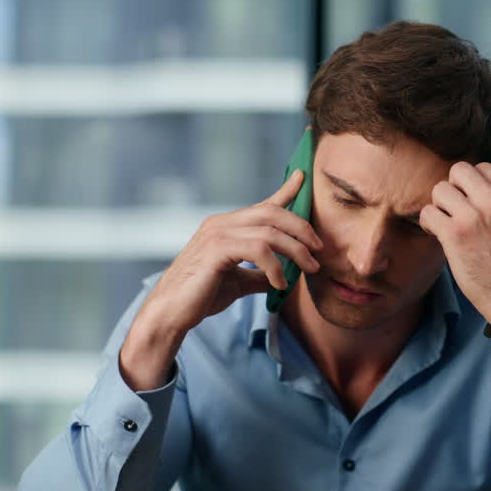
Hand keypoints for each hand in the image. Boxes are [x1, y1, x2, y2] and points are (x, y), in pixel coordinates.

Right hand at [119, 170, 321, 389]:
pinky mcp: (216, 250)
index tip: (302, 177)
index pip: (263, 204)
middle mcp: (222, 224)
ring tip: (308, 268)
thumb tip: (282, 278)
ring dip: (295, 249)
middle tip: (319, 248)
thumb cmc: (200, 296)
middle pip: (272, 212)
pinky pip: (258, 249)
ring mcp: (218, 234)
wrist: (171, 312)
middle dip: (301, 227)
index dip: (285, 189)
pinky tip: (280, 284)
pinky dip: (275, 267)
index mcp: (227, 227)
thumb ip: (258, 275)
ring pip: (269, 231)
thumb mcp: (237, 282)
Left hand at [419, 162, 490, 329]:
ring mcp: (475, 216)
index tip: (469, 203)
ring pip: (439, 189)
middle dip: (452, 189)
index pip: (482, 168)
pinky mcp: (455, 235)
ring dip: (439, 207)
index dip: (470, 185)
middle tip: (453, 212)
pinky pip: (428, 213)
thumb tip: (473, 190)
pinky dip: (428, 223)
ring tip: (445, 225)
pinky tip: (437, 235)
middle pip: (458, 170)